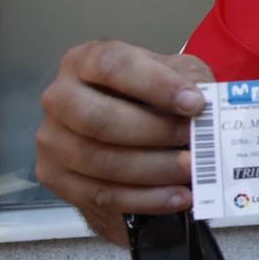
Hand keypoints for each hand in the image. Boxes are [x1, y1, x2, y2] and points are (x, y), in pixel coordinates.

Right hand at [34, 40, 213, 243]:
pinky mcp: (55, 177)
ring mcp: (52, 140)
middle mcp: (59, 97)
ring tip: (192, 170)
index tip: (195, 103)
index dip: (156, 86)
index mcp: (85, 60)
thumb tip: (206, 102)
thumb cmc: (153, 96)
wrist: (129, 132)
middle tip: (193, 141)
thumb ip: (190, 81)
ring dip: (153, 170)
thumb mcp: (176, 75)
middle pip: (98, 119)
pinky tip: (176, 197)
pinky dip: (144, 199)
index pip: (113, 66)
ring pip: (99, 161)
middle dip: (153, 132)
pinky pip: (99, 195)